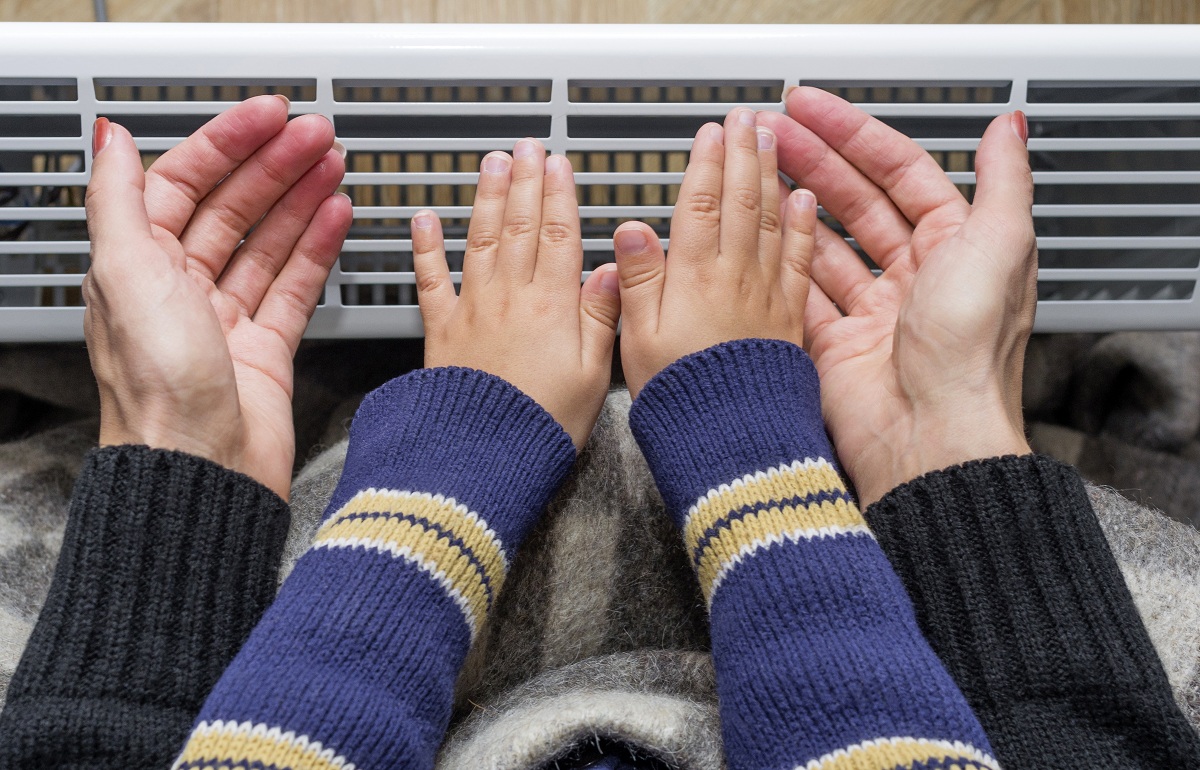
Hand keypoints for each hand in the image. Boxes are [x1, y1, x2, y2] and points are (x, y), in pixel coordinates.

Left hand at [83, 96, 351, 499]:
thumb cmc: (157, 388)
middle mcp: (180, 288)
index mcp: (138, 265)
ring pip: (269, 242)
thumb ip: (119, 200)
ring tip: (333, 165)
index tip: (266, 117)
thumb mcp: (124, 274)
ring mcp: (226, 318)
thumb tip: (110, 140)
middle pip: (233, 207)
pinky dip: (318, 248)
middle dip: (275, 165)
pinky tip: (335, 218)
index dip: (226, 143)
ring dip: (301, 198)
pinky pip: (297, 285)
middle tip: (315, 135)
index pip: (184, 182)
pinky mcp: (267, 347)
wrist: (203, 468)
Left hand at [412, 139, 620, 449]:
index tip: (559, 165)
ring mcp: (473, 311)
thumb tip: (611, 271)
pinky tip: (424, 220)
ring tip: (491, 164)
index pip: (560, 236)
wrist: (483, 455)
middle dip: (524, 182)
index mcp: (553, 307)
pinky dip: (426, 247)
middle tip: (526, 148)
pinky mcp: (441, 332)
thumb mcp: (593, 375)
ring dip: (486, 197)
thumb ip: (601, 318)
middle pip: (520, 226)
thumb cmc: (541, 425)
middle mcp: (511, 299)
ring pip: (480, 239)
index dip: (560, 195)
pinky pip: (431, 280)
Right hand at [614, 107, 816, 397]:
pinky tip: (802, 203)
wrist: (735, 446)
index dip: (706, 164)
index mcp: (694, 282)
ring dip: (772, 176)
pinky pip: (798, 261)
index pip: (701, 205)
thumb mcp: (638, 342)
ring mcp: (768, 298)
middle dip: (743, 154)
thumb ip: (638, 281)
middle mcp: (736, 281)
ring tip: (774, 141)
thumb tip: (630, 231)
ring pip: (771, 221)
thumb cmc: (683, 404)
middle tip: (746, 118)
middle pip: (740, 202)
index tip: (710, 133)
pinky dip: (800, 227)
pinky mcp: (791, 322)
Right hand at [758, 87, 1035, 506]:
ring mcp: (871, 312)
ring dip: (792, 205)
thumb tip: (1009, 128)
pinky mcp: (834, 346)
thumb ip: (1004, 182)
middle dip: (813, 161)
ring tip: (757, 173)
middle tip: (771, 132)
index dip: (855, 135)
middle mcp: (914, 278)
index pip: (900, 172)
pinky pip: (802, 294)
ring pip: (824, 243)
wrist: (929, 437)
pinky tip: (760, 235)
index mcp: (957, 248)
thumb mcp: (1002, 248)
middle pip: (855, 202)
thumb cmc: (971, 352)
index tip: (814, 110)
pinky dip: (780, 264)